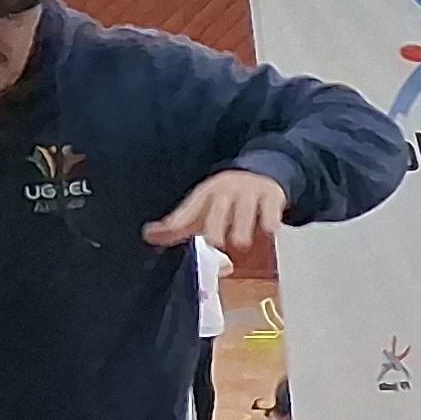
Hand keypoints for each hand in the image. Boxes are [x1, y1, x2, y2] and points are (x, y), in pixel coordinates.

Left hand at [147, 167, 286, 268]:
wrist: (259, 176)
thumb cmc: (225, 201)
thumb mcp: (201, 209)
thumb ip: (177, 226)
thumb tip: (149, 236)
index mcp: (205, 195)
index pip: (191, 208)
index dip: (181, 220)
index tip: (172, 232)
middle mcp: (226, 191)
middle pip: (218, 207)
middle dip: (215, 224)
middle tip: (214, 242)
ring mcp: (249, 192)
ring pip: (245, 208)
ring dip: (243, 225)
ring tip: (241, 243)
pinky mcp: (271, 196)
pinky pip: (270, 207)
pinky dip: (271, 218)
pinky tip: (270, 231)